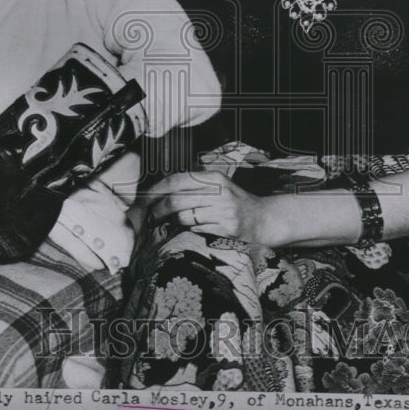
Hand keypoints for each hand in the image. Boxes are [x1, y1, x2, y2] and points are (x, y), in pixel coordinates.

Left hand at [147, 170, 266, 242]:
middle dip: (158, 210)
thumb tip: (158, 192)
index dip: (157, 190)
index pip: (177, 180)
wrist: (264, 220)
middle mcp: (219, 192)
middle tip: (150, 218)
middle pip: (176, 200)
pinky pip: (196, 230)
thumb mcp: (218, 187)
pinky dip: (187, 231)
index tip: (144, 199)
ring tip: (167, 226)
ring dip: (170, 223)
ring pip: (184, 217)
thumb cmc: (234, 204)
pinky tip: (188, 231)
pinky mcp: (227, 229)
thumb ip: (193, 187)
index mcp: (214, 178)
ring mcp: (224, 211)